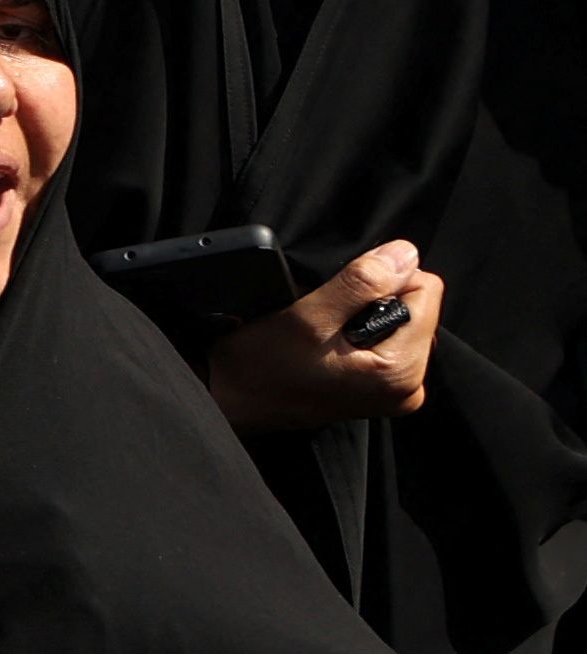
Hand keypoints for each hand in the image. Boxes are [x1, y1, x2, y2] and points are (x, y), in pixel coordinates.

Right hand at [206, 242, 442, 430]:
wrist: (228, 400)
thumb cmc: (259, 366)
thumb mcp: (306, 316)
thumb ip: (361, 283)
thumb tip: (404, 253)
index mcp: (402, 371)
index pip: (426, 290)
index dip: (380, 280)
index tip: (337, 298)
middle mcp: (409, 387)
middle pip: (417, 307)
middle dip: (373, 300)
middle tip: (326, 318)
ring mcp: (396, 392)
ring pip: (400, 321)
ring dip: (363, 315)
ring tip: (323, 332)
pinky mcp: (381, 392)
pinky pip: (387, 341)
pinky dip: (359, 332)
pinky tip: (328, 343)